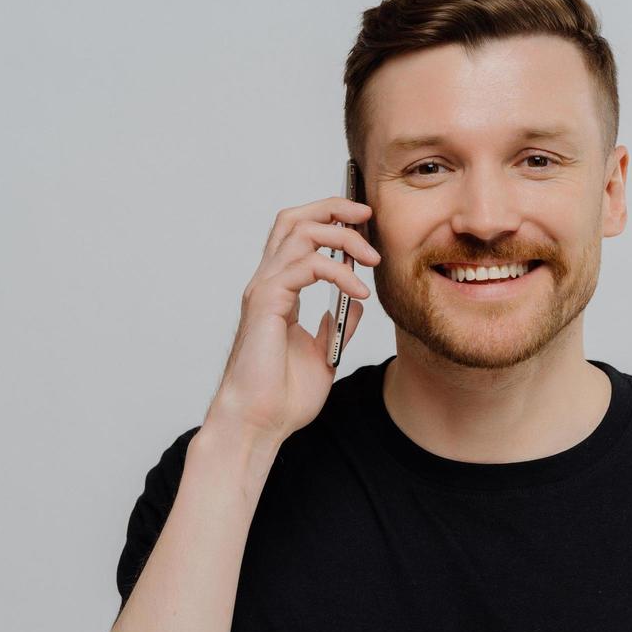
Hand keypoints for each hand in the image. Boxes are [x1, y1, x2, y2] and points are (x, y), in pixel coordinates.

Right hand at [204, 195, 378, 444]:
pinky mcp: (266, 303)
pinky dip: (337, 272)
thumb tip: (354, 302)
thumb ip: (337, 325)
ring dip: (342, 238)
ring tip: (372, 260)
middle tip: (367, 216)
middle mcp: (268, 284)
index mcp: (279, 292)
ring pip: (300, 233)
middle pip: (294, 219)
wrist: (260, 423)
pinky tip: (357, 291)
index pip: (298, 235)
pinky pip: (305, 266)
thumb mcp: (325, 355)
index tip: (364, 224)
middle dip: (333, 208)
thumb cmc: (282, 398)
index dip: (330, 220)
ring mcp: (264, 291)